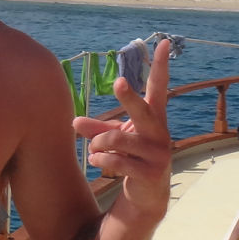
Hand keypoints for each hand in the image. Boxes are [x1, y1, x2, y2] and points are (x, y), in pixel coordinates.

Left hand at [72, 39, 172, 222]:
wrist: (145, 198)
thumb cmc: (130, 158)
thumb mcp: (113, 139)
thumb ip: (95, 128)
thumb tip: (73, 122)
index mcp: (153, 118)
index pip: (159, 87)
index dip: (161, 65)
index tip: (165, 41)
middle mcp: (160, 132)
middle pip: (142, 109)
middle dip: (129, 97)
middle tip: (119, 82)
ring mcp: (158, 154)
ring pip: (117, 139)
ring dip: (98, 144)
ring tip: (93, 151)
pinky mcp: (150, 173)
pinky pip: (116, 161)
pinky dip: (100, 160)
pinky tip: (97, 163)